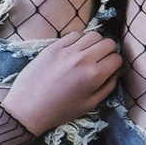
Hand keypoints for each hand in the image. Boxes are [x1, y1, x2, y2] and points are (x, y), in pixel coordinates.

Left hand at [1, 31, 122, 135]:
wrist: (28, 108)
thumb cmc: (60, 110)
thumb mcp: (90, 105)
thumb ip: (108, 87)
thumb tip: (117, 72)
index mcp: (94, 76)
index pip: (116, 58)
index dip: (116, 64)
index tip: (110, 68)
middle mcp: (83, 59)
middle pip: (108, 42)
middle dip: (109, 51)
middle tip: (101, 60)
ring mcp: (67, 50)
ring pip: (93, 34)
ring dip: (95, 43)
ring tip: (89, 53)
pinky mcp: (54, 46)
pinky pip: (75, 34)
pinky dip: (80, 40)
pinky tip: (75, 50)